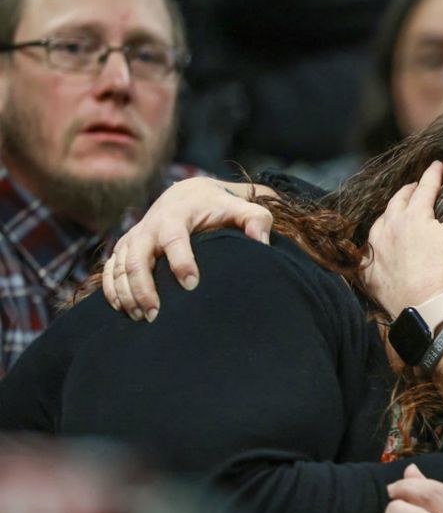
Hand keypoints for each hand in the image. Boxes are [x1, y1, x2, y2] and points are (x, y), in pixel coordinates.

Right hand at [102, 177, 272, 320]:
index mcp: (177, 215)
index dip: (181, 262)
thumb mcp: (240, 207)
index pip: (174, 239)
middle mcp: (149, 226)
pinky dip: (112, 289)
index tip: (192, 285)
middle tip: (156, 314)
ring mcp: (134, 237)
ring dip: (127, 293)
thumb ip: (256, 220)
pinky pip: (110, 269)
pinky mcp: (125, 247)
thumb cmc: (218, 206)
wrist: (188, 194)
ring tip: (142, 318)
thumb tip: (262, 242)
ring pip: (120, 267)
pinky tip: (123, 309)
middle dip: (144, 287)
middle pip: (138, 258)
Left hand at [362, 161, 442, 317]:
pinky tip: (376, 248)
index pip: (425, 187)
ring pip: (379, 223)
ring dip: (388, 215)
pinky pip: (366, 254)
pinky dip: (372, 247)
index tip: (438, 165)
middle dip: (408, 191)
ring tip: (395, 214)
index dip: (433, 174)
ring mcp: (377, 250)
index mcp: (414, 215)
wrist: (427, 310)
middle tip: (416, 187)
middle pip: (398, 201)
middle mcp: (390, 227)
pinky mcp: (370, 272)